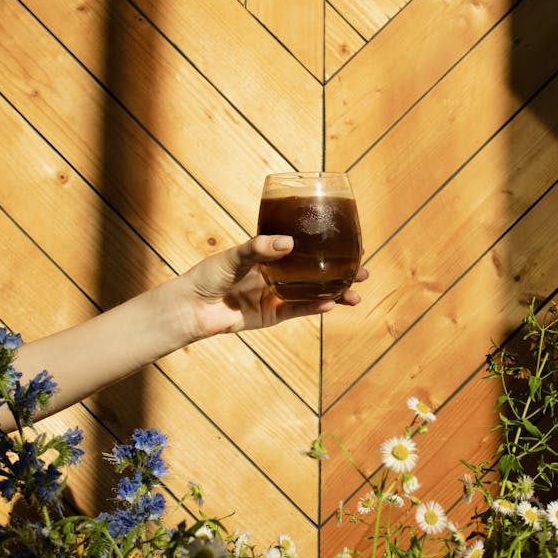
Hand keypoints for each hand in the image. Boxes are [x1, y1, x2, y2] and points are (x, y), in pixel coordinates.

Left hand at [184, 235, 367, 336]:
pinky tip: (332, 303)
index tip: (352, 243)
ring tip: (356, 295)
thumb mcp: (235, 255)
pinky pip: (299, 310)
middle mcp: (279, 274)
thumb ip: (260, 248)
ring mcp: (278, 295)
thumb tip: (289, 243)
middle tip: (365, 272)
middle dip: (342, 273)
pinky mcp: (272, 314)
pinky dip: (315, 307)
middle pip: (318, 272)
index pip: (306, 248)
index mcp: (271, 254)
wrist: (192, 307)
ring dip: (336, 294)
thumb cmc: (208, 275)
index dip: (329, 247)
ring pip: (314, 293)